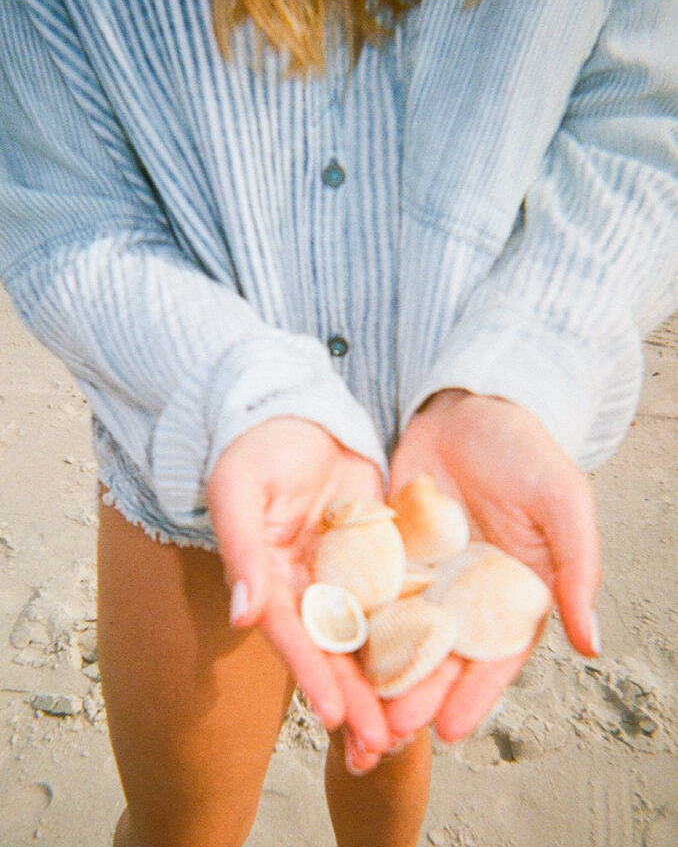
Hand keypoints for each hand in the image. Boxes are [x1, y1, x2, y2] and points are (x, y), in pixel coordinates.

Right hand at [205, 417, 390, 765]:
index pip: (293, 634)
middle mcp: (310, 586)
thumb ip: (241, 552)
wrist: (295, 411)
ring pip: (370, 634)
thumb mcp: (238, 492)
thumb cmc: (254, 448)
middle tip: (379, 748)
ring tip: (410, 730)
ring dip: (386, 680)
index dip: (311, 673)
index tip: (333, 717)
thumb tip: (244, 618)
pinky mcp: (384, 551)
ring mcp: (349, 571)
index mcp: (271, 579)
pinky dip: (415, 628)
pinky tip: (441, 660)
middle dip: (355, 698)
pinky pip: (401, 593)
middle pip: (334, 649)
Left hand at [383, 390, 600, 742]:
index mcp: (512, 592)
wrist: (467, 404)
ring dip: (380, 670)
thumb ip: (577, 567)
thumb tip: (593, 642)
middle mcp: (464, 593)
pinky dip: (351, 619)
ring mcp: (422, 573)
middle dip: (417, 694)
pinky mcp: (384, 549)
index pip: (495, 655)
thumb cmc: (525, 450)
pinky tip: (329, 646)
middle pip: (440, 655)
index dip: (476, 694)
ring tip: (355, 706)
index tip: (451, 732)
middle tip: (388, 733)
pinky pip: (366, 590)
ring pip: (398, 633)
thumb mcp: (562, 501)